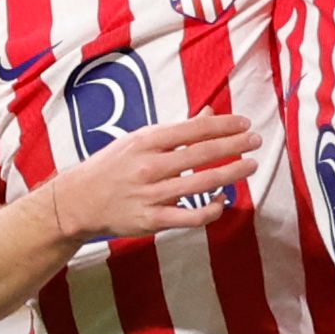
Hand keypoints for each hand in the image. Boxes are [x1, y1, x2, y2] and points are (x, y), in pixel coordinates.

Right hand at [41, 111, 259, 240]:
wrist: (78, 201)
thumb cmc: (113, 166)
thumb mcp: (139, 141)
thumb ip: (176, 131)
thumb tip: (210, 113)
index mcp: (145, 142)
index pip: (192, 130)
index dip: (222, 126)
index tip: (245, 124)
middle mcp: (149, 166)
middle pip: (201, 154)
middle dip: (233, 146)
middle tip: (256, 141)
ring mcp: (151, 194)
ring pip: (201, 184)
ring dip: (231, 173)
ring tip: (251, 165)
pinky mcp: (152, 220)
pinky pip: (190, 217)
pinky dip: (211, 210)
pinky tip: (223, 201)